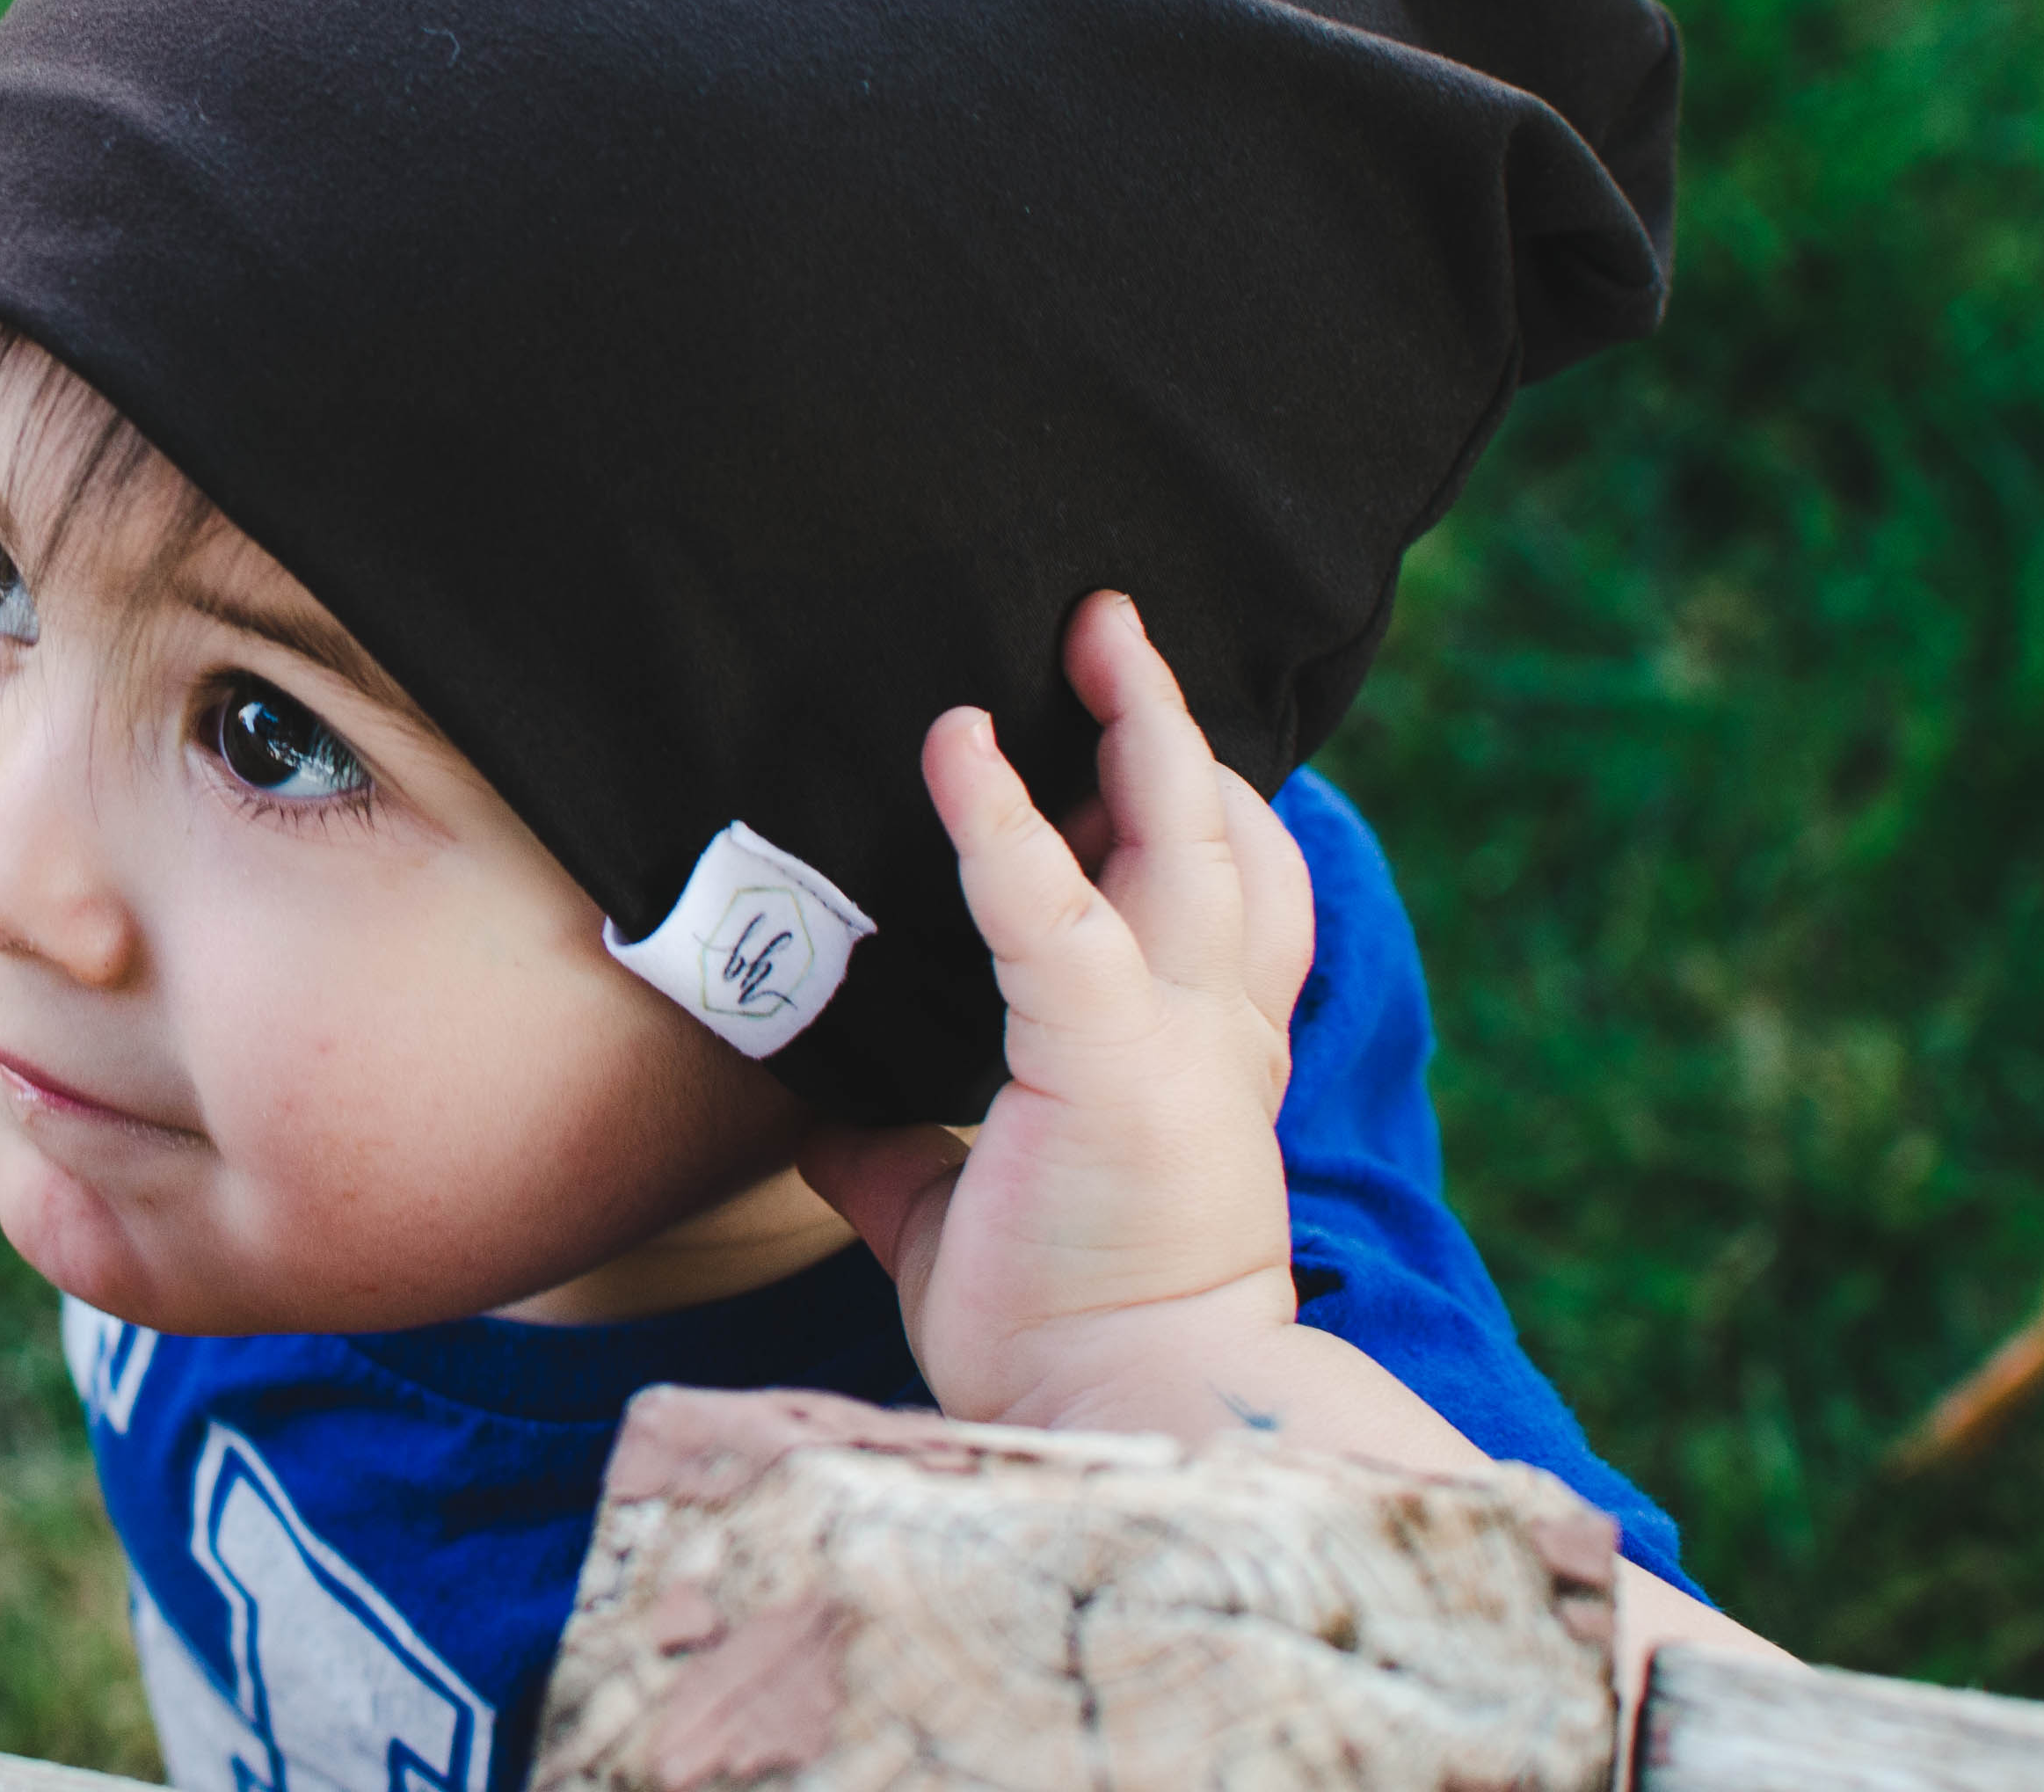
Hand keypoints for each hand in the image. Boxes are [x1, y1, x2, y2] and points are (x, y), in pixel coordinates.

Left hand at [796, 591, 1317, 1432]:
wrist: (1111, 1417)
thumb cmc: (1054, 1327)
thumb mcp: (955, 1215)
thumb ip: (900, 1151)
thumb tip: (820, 1115)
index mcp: (1194, 1061)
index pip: (1221, 902)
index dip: (1182, 808)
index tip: (1123, 733)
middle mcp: (1216, 1033)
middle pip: (1223, 838)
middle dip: (1173, 723)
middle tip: (1112, 627)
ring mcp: (1182, 1038)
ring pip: (1187, 838)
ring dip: (1139, 723)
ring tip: (1093, 630)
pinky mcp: (1115, 1057)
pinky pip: (1052, 908)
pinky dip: (998, 819)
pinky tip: (954, 744)